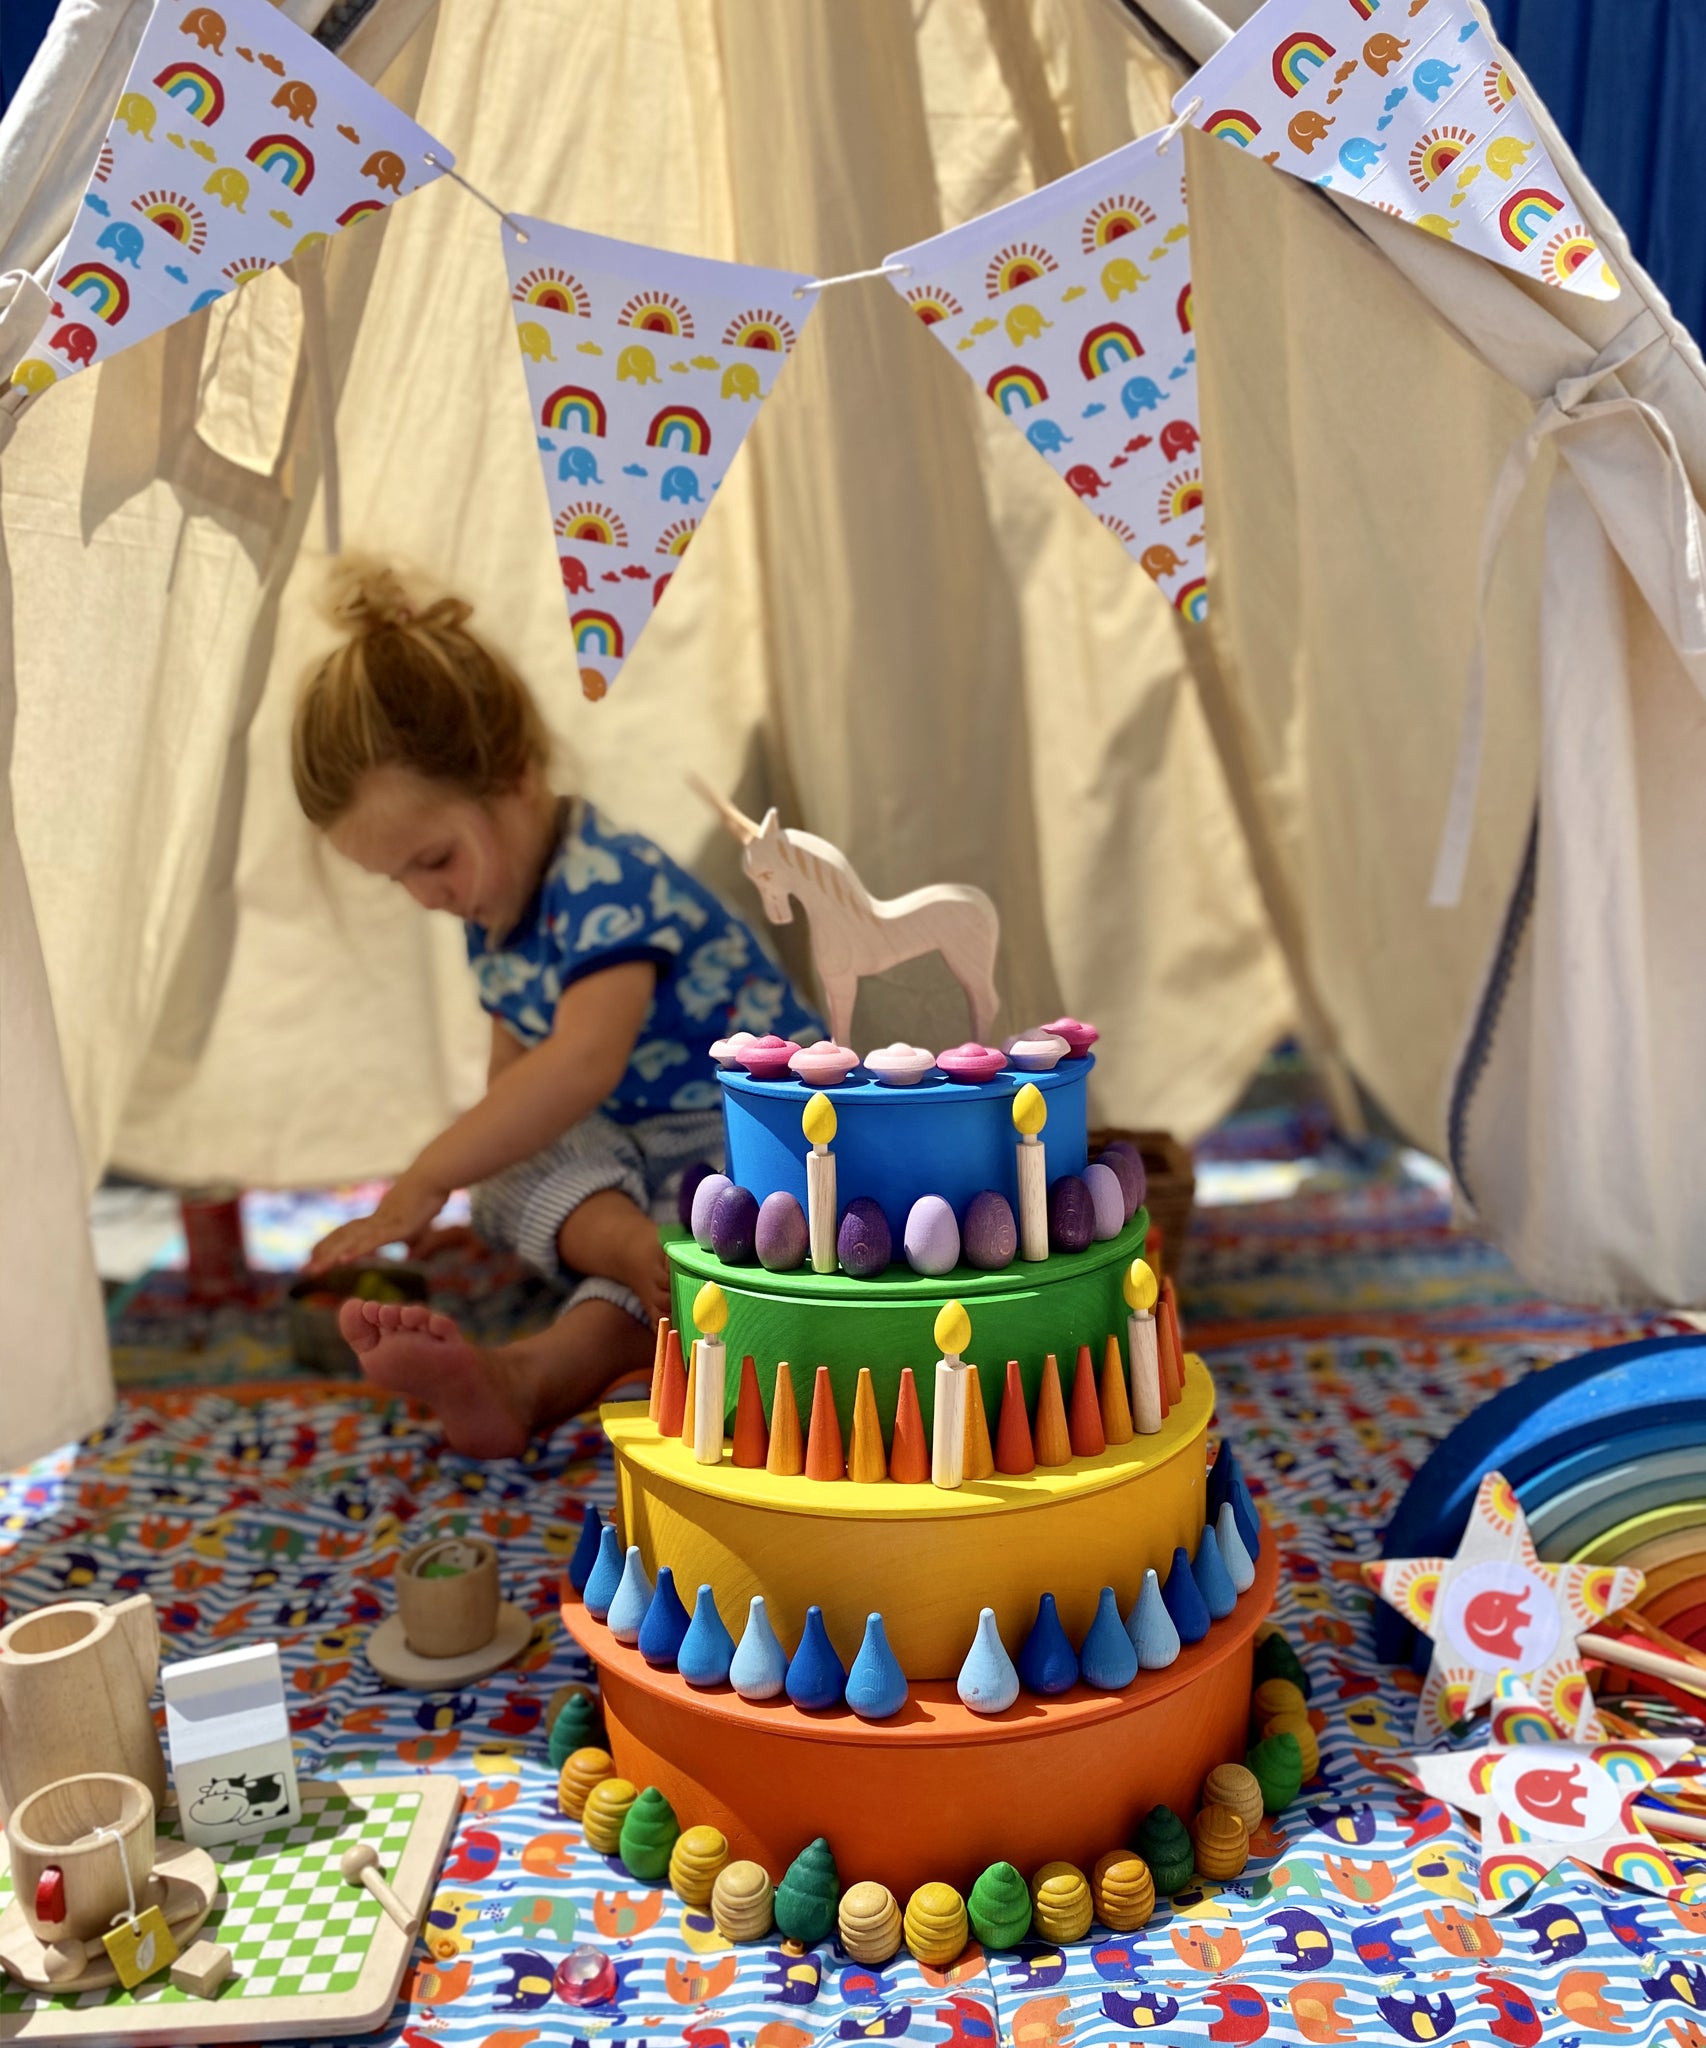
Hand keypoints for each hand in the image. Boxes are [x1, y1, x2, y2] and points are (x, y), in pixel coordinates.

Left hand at [307, 1172, 449, 1273]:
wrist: (436, 1173)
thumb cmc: (430, 1193)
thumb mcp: (419, 1221)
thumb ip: (411, 1237)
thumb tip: (409, 1251)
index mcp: (379, 1217)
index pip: (348, 1231)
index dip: (330, 1243)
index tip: (312, 1255)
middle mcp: (376, 1219)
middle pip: (344, 1237)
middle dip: (323, 1254)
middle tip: (304, 1270)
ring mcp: (385, 1222)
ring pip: (354, 1241)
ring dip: (333, 1257)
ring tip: (316, 1270)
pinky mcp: (397, 1226)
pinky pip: (374, 1241)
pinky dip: (358, 1250)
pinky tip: (344, 1261)